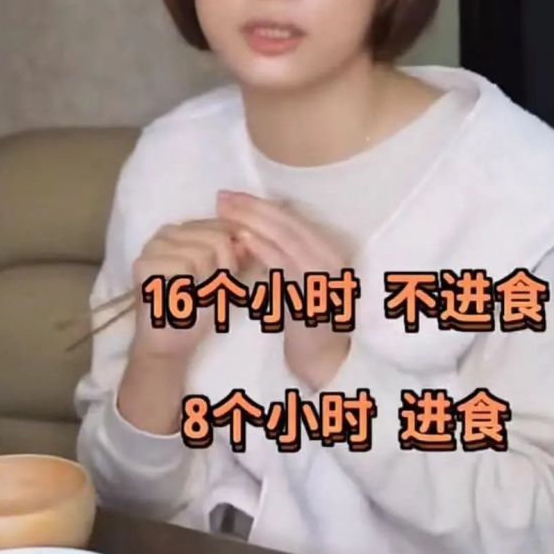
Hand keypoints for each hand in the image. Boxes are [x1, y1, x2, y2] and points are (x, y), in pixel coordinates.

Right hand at [130, 195, 250, 364]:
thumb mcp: (227, 277)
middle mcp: (166, 232)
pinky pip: (185, 267)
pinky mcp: (142, 265)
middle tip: (210, 291)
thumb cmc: (199, 309)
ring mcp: (151, 247)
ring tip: (194, 296)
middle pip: (217, 238)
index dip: (236, 254)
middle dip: (224, 269)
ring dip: (207, 282)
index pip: (223, 226)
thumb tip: (248, 237)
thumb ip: (238, 255)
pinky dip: (190, 288)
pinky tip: (181, 299)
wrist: (172, 343)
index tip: (228, 278)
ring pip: (203, 253)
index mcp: (186, 230)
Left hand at [217, 191, 352, 389]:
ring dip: (253, 222)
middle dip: (252, 207)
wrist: (324, 357)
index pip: (291, 218)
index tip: (233, 196)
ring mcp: (324, 273)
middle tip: (223, 197)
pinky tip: (242, 240)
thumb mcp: (296, 278)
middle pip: (288, 222)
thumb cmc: (305, 318)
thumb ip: (281, 254)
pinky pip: (285, 263)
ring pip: (286, 237)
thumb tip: (251, 228)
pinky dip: (262, 248)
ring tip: (226, 212)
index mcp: (328, 248)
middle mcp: (331, 256)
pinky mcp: (313, 292)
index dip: (260, 204)